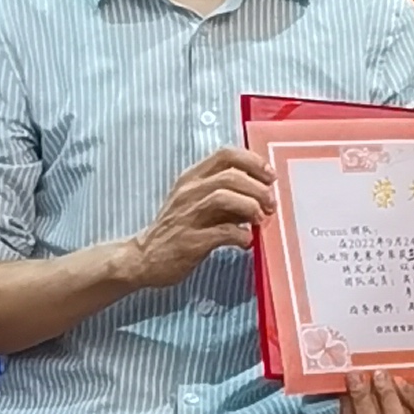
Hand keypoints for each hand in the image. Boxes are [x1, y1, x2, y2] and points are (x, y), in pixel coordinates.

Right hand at [117, 146, 275, 290]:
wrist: (143, 258)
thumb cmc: (176, 229)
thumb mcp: (196, 203)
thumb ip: (224, 194)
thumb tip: (261, 193)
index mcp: (192, 178)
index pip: (225, 154)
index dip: (253, 162)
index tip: (270, 176)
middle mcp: (189, 192)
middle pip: (231, 175)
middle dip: (258, 188)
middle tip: (270, 204)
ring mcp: (188, 216)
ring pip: (225, 197)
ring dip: (250, 206)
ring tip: (261, 220)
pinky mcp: (190, 240)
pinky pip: (223, 231)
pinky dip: (241, 235)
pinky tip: (246, 242)